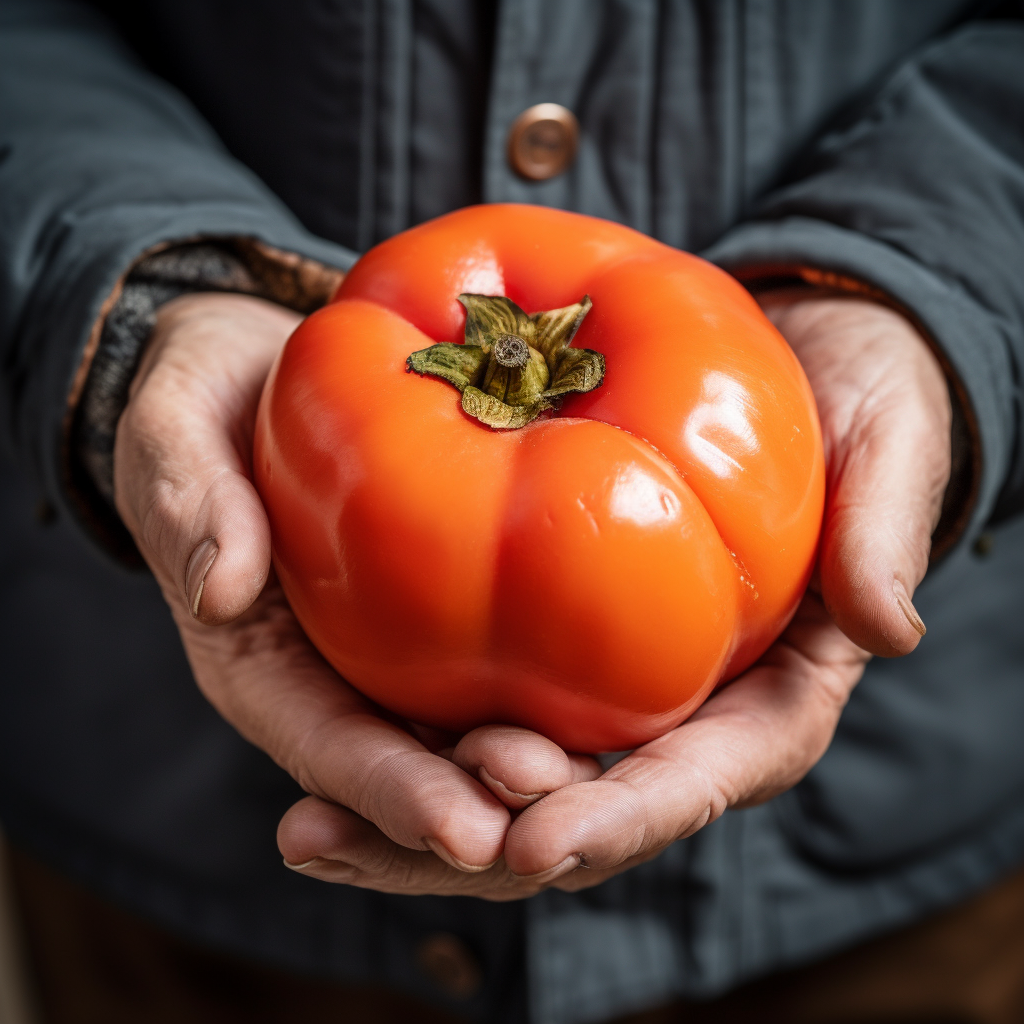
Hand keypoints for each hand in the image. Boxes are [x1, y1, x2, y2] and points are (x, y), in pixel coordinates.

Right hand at [113, 293, 600, 879]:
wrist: (259, 374)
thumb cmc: (208, 406)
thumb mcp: (174, 434)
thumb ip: (186, 503)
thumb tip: (219, 589)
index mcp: (261, 663)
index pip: (327, 750)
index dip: (394, 796)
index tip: (465, 832)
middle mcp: (336, 673)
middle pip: (412, 764)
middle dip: (480, 800)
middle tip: (557, 799)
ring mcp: (396, 645)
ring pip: (466, 727)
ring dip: (531, 762)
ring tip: (601, 771)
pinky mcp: (444, 605)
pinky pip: (497, 656)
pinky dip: (549, 684)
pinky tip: (616, 688)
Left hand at [280, 294, 952, 894]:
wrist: (800, 363)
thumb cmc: (856, 405)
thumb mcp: (889, 441)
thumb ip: (886, 526)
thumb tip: (886, 629)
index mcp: (765, 701)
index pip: (691, 783)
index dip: (615, 819)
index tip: (527, 842)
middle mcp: (676, 714)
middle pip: (573, 810)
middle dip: (469, 844)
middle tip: (354, 842)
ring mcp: (605, 685)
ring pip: (504, 777)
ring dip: (407, 814)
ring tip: (307, 828)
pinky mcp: (551, 637)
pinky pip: (473, 693)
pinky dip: (402, 729)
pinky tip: (316, 742)